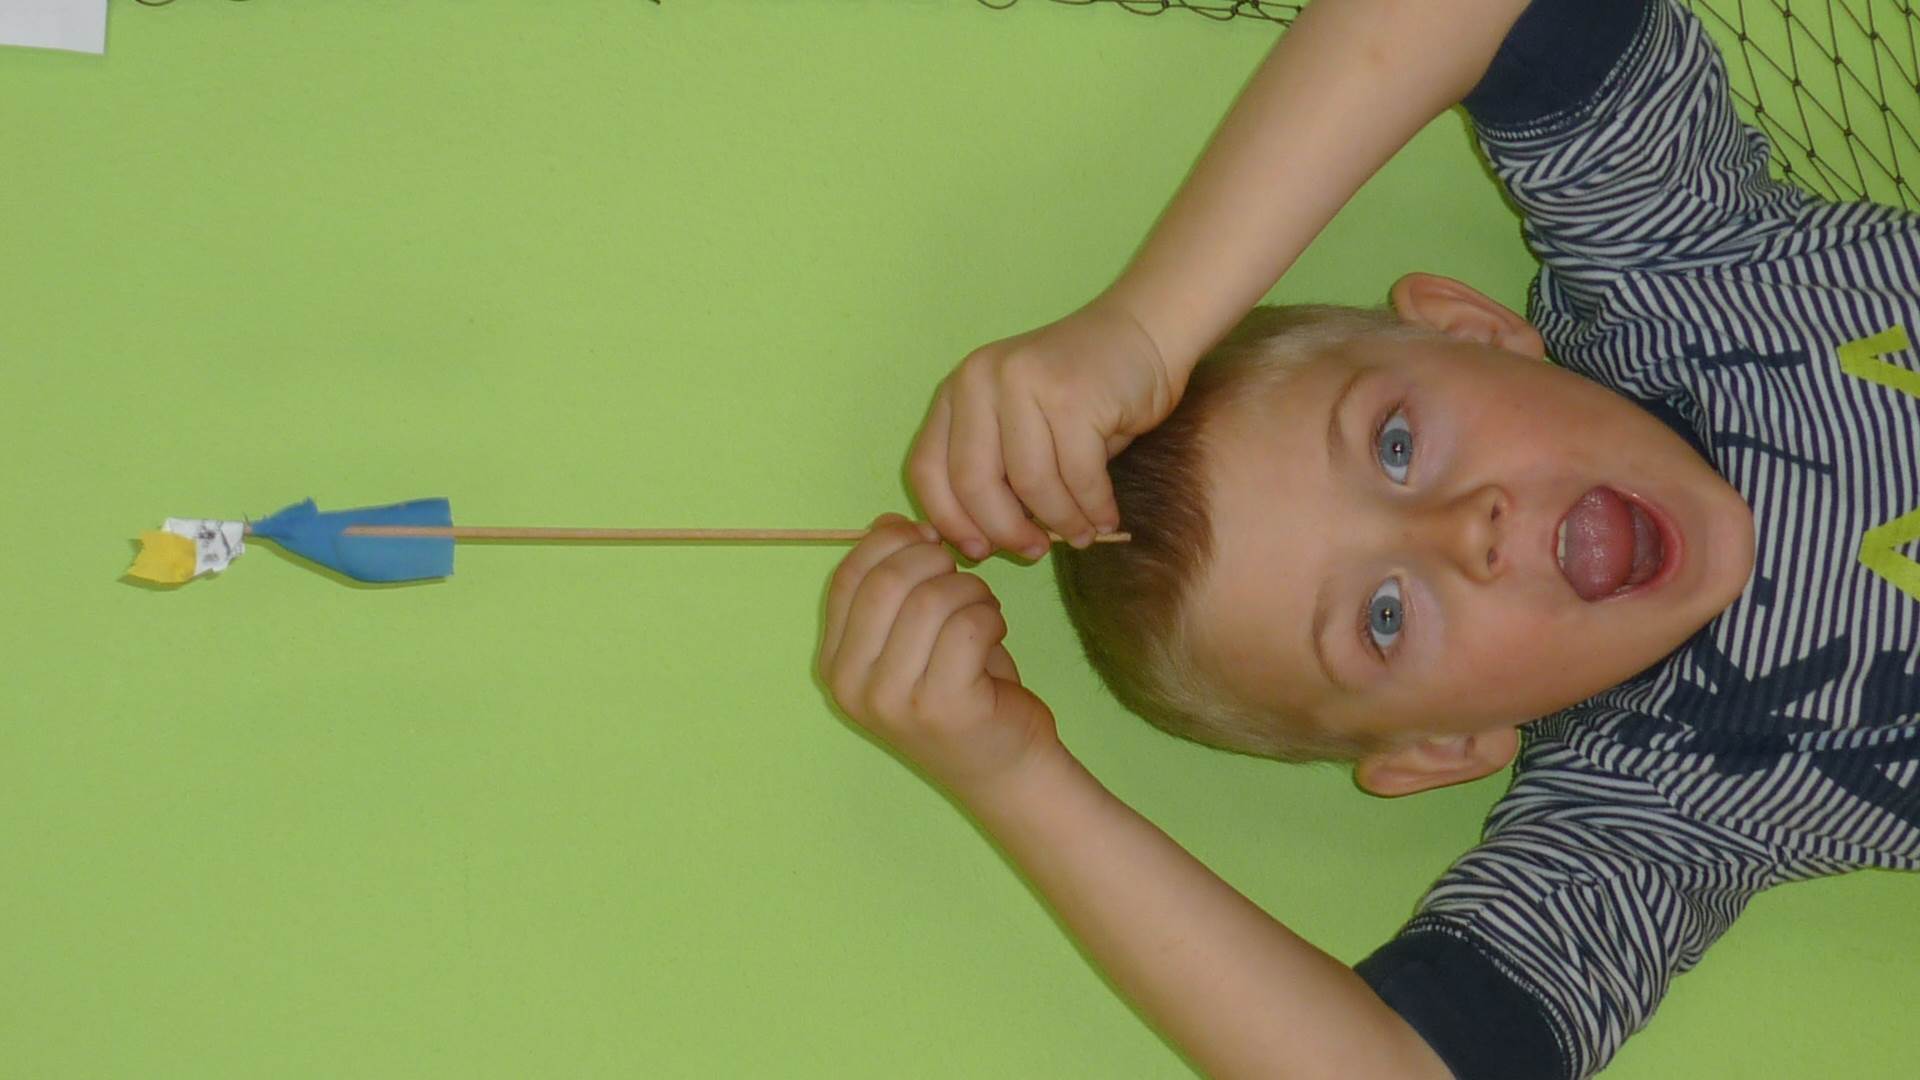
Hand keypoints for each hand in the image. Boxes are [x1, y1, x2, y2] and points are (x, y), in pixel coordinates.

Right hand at [819, 515, 1061, 799]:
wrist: (1004, 768)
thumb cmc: (962, 690)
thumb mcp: (915, 635)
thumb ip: (894, 583)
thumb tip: (888, 521)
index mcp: (836, 665)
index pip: (849, 579)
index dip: (890, 543)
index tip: (928, 540)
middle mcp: (854, 687)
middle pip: (887, 583)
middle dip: (934, 562)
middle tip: (963, 577)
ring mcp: (894, 701)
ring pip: (932, 600)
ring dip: (971, 591)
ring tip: (984, 610)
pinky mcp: (942, 707)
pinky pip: (967, 627)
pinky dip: (990, 617)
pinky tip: (995, 634)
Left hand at [909, 298, 1178, 561]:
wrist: (1142, 334)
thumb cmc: (1082, 394)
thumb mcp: (1022, 428)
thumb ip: (996, 473)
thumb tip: (982, 543)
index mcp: (957, 391)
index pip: (927, 469)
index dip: (950, 520)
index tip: (979, 552)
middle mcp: (979, 379)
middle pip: (973, 483)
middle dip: (1006, 531)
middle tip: (1035, 551)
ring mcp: (1024, 381)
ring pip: (1029, 484)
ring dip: (1060, 522)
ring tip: (1082, 535)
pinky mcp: (1072, 395)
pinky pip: (1077, 475)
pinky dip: (1094, 507)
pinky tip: (1106, 517)